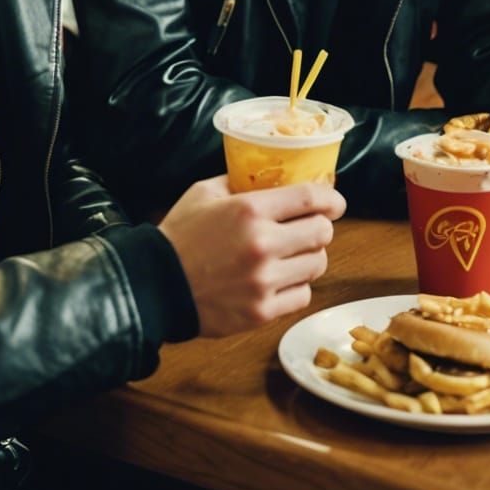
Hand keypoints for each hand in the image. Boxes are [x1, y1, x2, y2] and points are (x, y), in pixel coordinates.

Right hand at [159, 175, 344, 336]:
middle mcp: (263, 245)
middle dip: (321, 227)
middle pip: (322, 233)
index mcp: (250, 210)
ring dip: (309, 257)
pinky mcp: (262, 312)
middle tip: (310, 228)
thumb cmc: (178, 236)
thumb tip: (270, 177)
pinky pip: (302, 295)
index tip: (335, 203)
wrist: (154, 286)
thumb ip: (239, 181)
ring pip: (317, 265)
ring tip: (293, 254)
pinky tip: (280, 279)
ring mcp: (264, 281)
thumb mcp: (204, 193)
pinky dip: (296, 286)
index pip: (311, 198)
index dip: (331, 199)